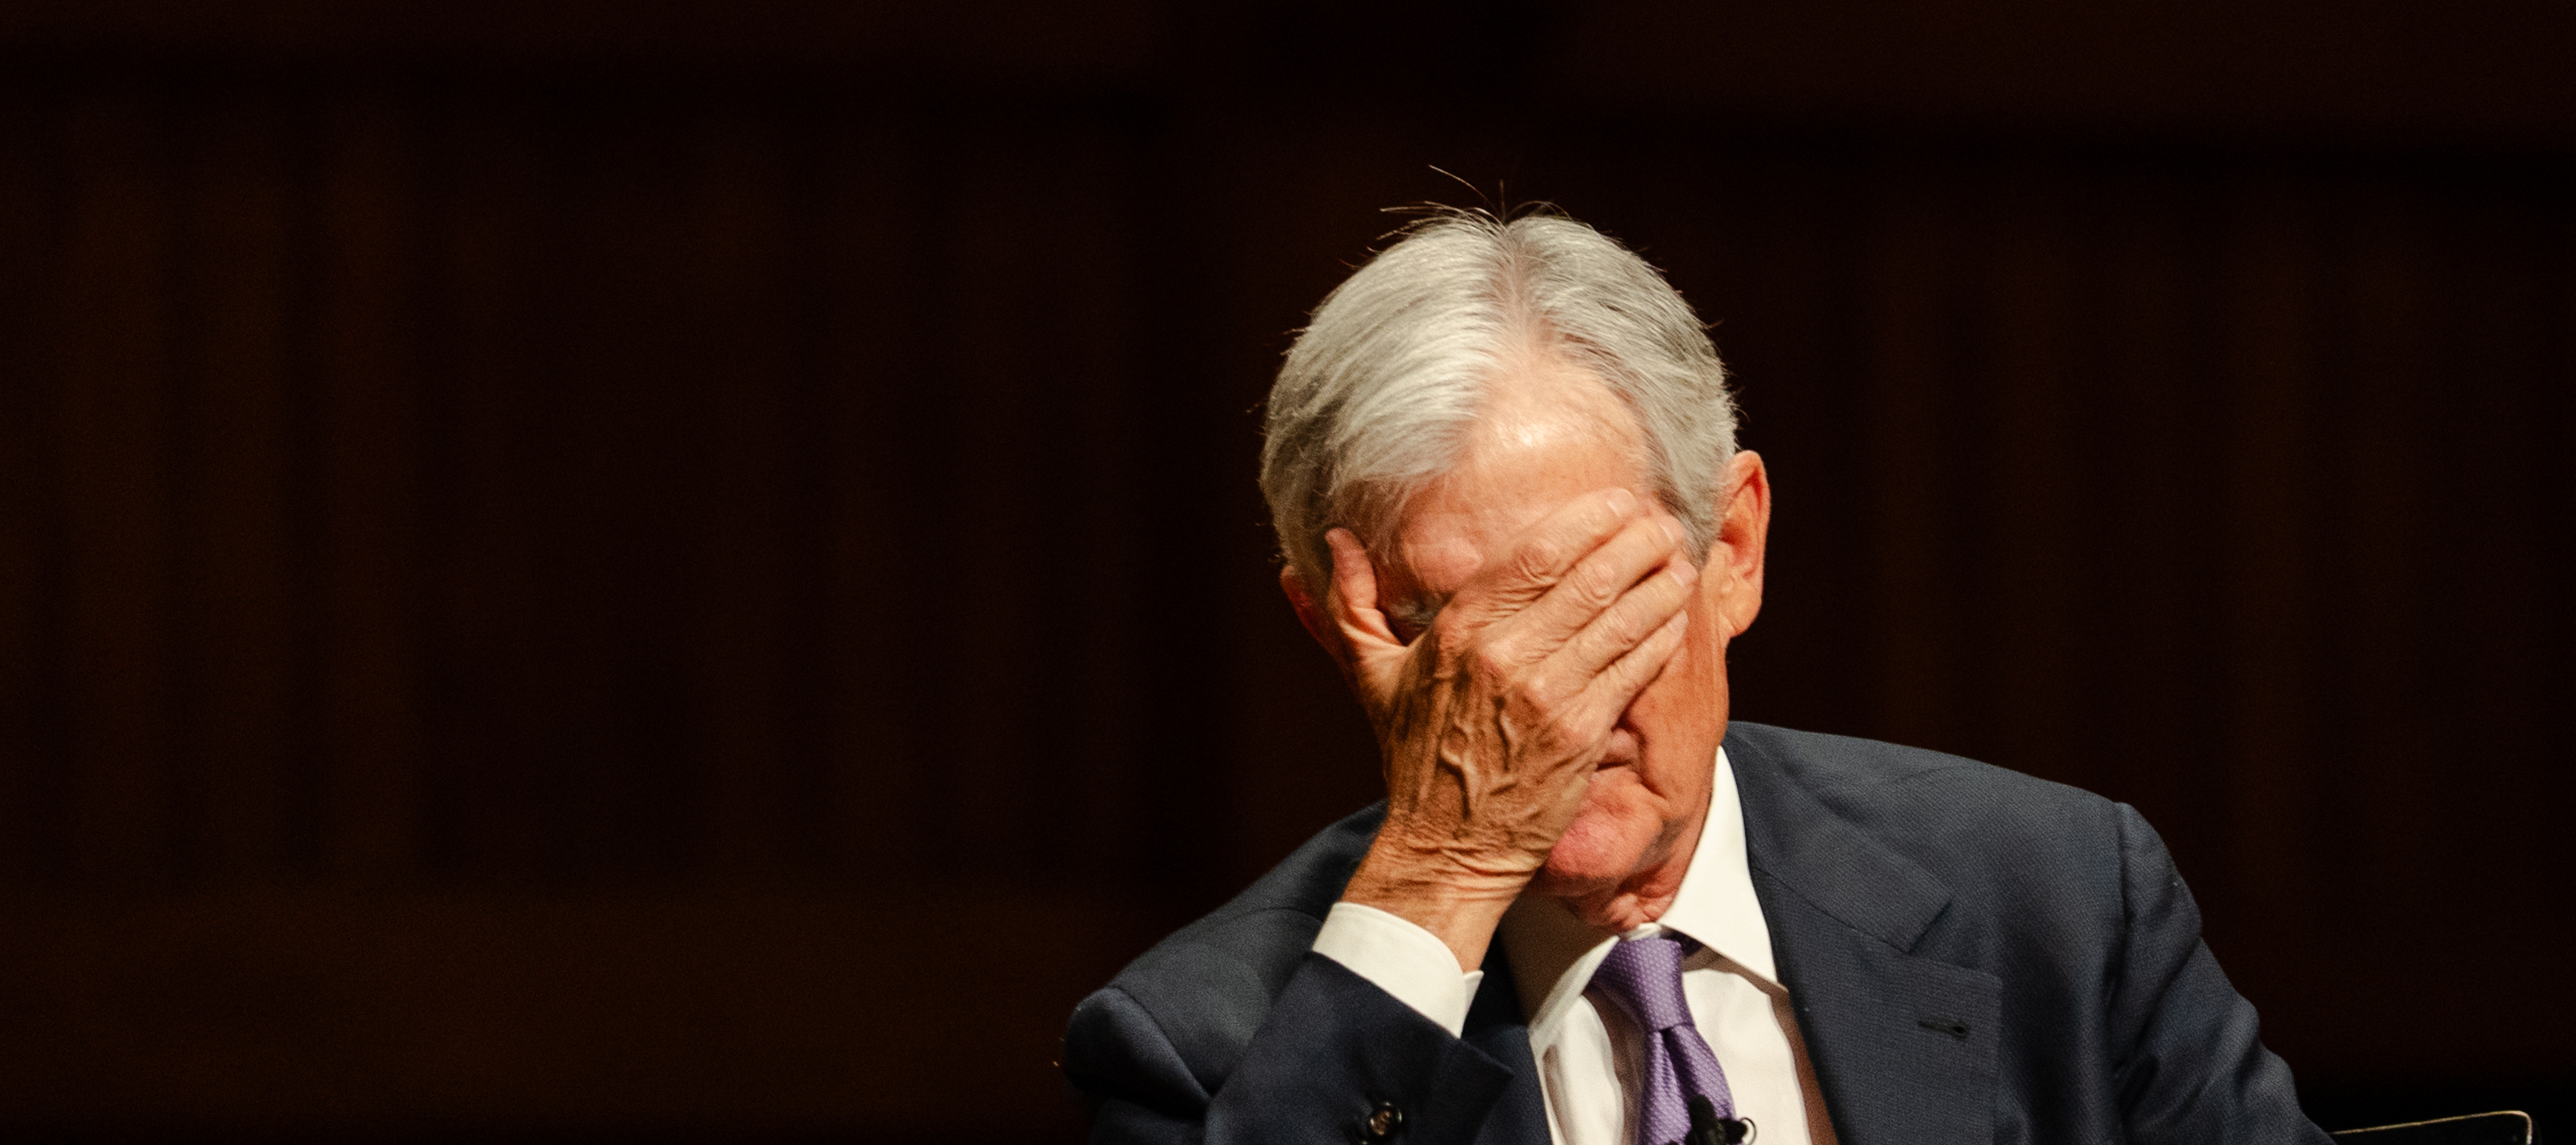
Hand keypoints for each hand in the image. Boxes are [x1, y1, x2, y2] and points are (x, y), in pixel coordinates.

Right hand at [1303, 488, 1698, 968]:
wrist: (1444, 848)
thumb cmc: (1414, 761)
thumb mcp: (1371, 679)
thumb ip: (1350, 604)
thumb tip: (1335, 541)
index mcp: (1457, 632)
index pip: (1533, 555)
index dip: (1586, 521)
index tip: (1617, 501)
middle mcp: (1504, 656)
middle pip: (1587, 577)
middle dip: (1634, 541)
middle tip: (1661, 518)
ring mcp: (1546, 695)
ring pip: (1619, 619)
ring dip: (1658, 582)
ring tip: (1679, 556)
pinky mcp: (1580, 734)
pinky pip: (1632, 669)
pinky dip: (1661, 635)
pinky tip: (1679, 612)